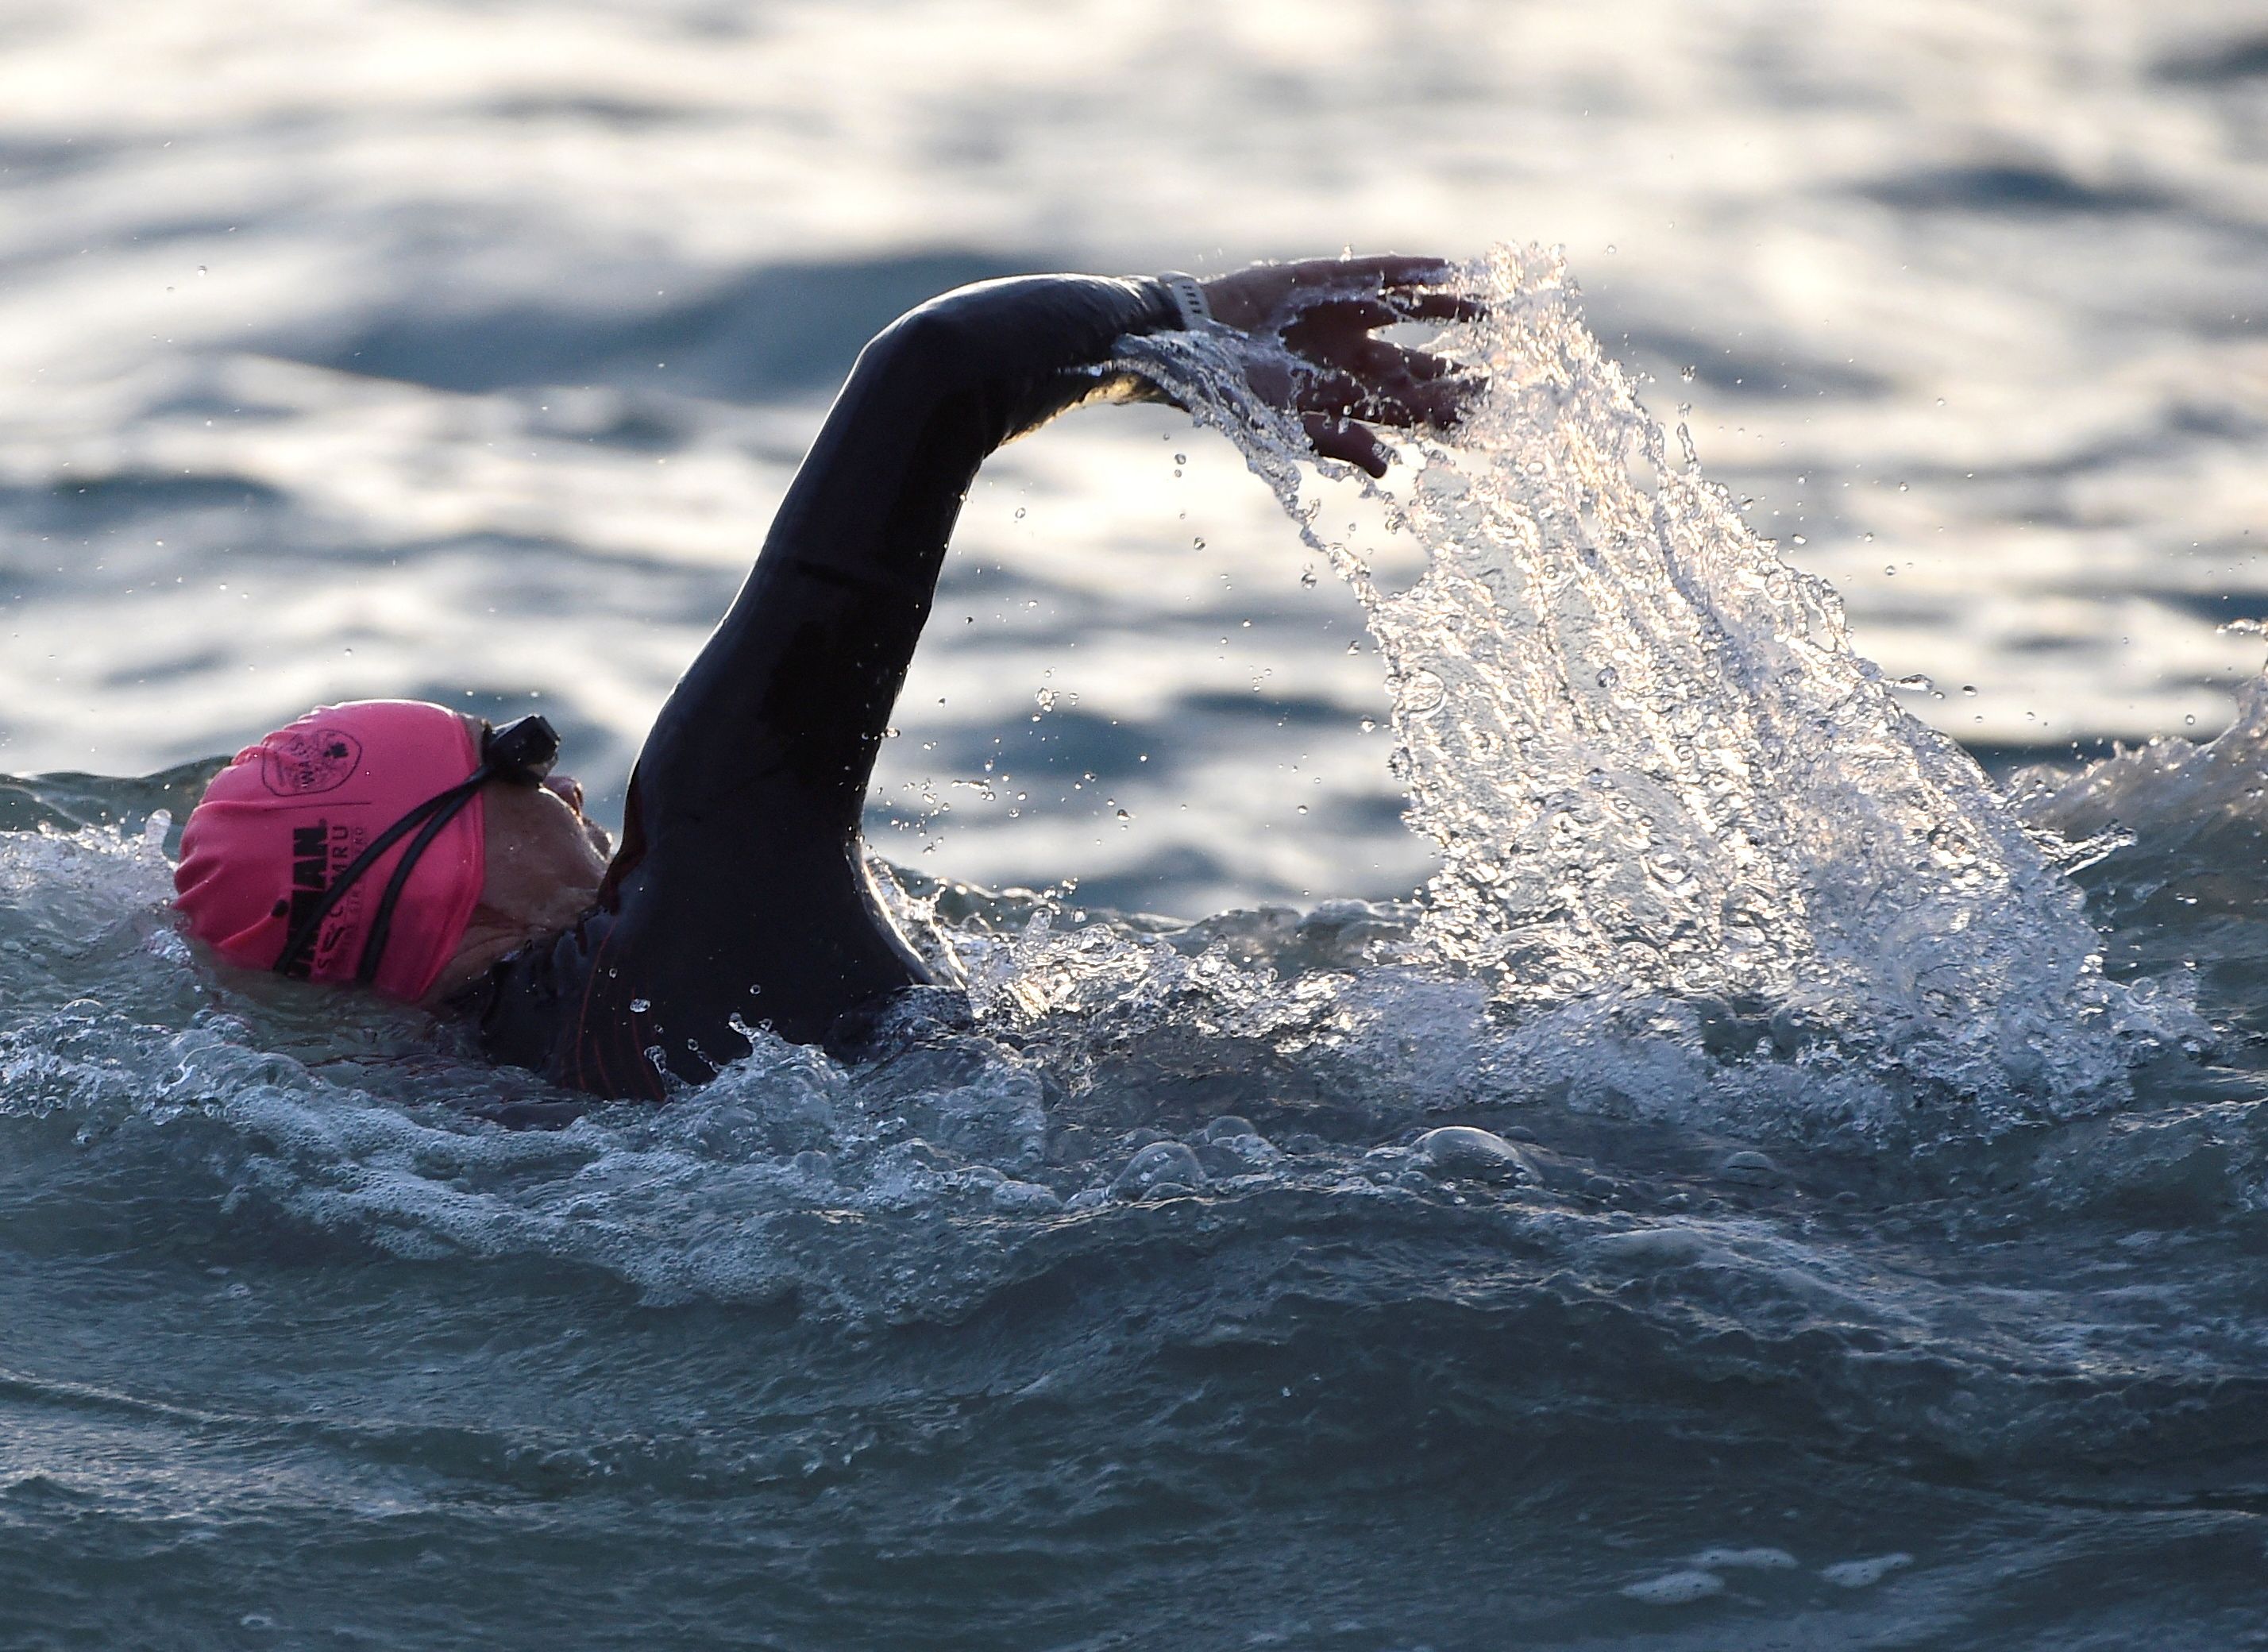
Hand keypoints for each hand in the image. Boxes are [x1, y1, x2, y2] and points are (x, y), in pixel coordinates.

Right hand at [1198, 254, 1480, 476]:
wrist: (1191, 342)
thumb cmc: (1234, 394)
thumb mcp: (1286, 425)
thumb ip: (1339, 441)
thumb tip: (1389, 468)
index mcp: (1347, 399)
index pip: (1411, 409)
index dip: (1449, 412)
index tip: (1489, 415)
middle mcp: (1354, 359)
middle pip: (1419, 366)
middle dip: (1457, 371)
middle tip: (1501, 373)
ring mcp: (1345, 317)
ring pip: (1412, 312)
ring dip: (1450, 310)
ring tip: (1491, 309)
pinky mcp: (1329, 279)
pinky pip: (1381, 272)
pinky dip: (1413, 270)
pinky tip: (1448, 267)